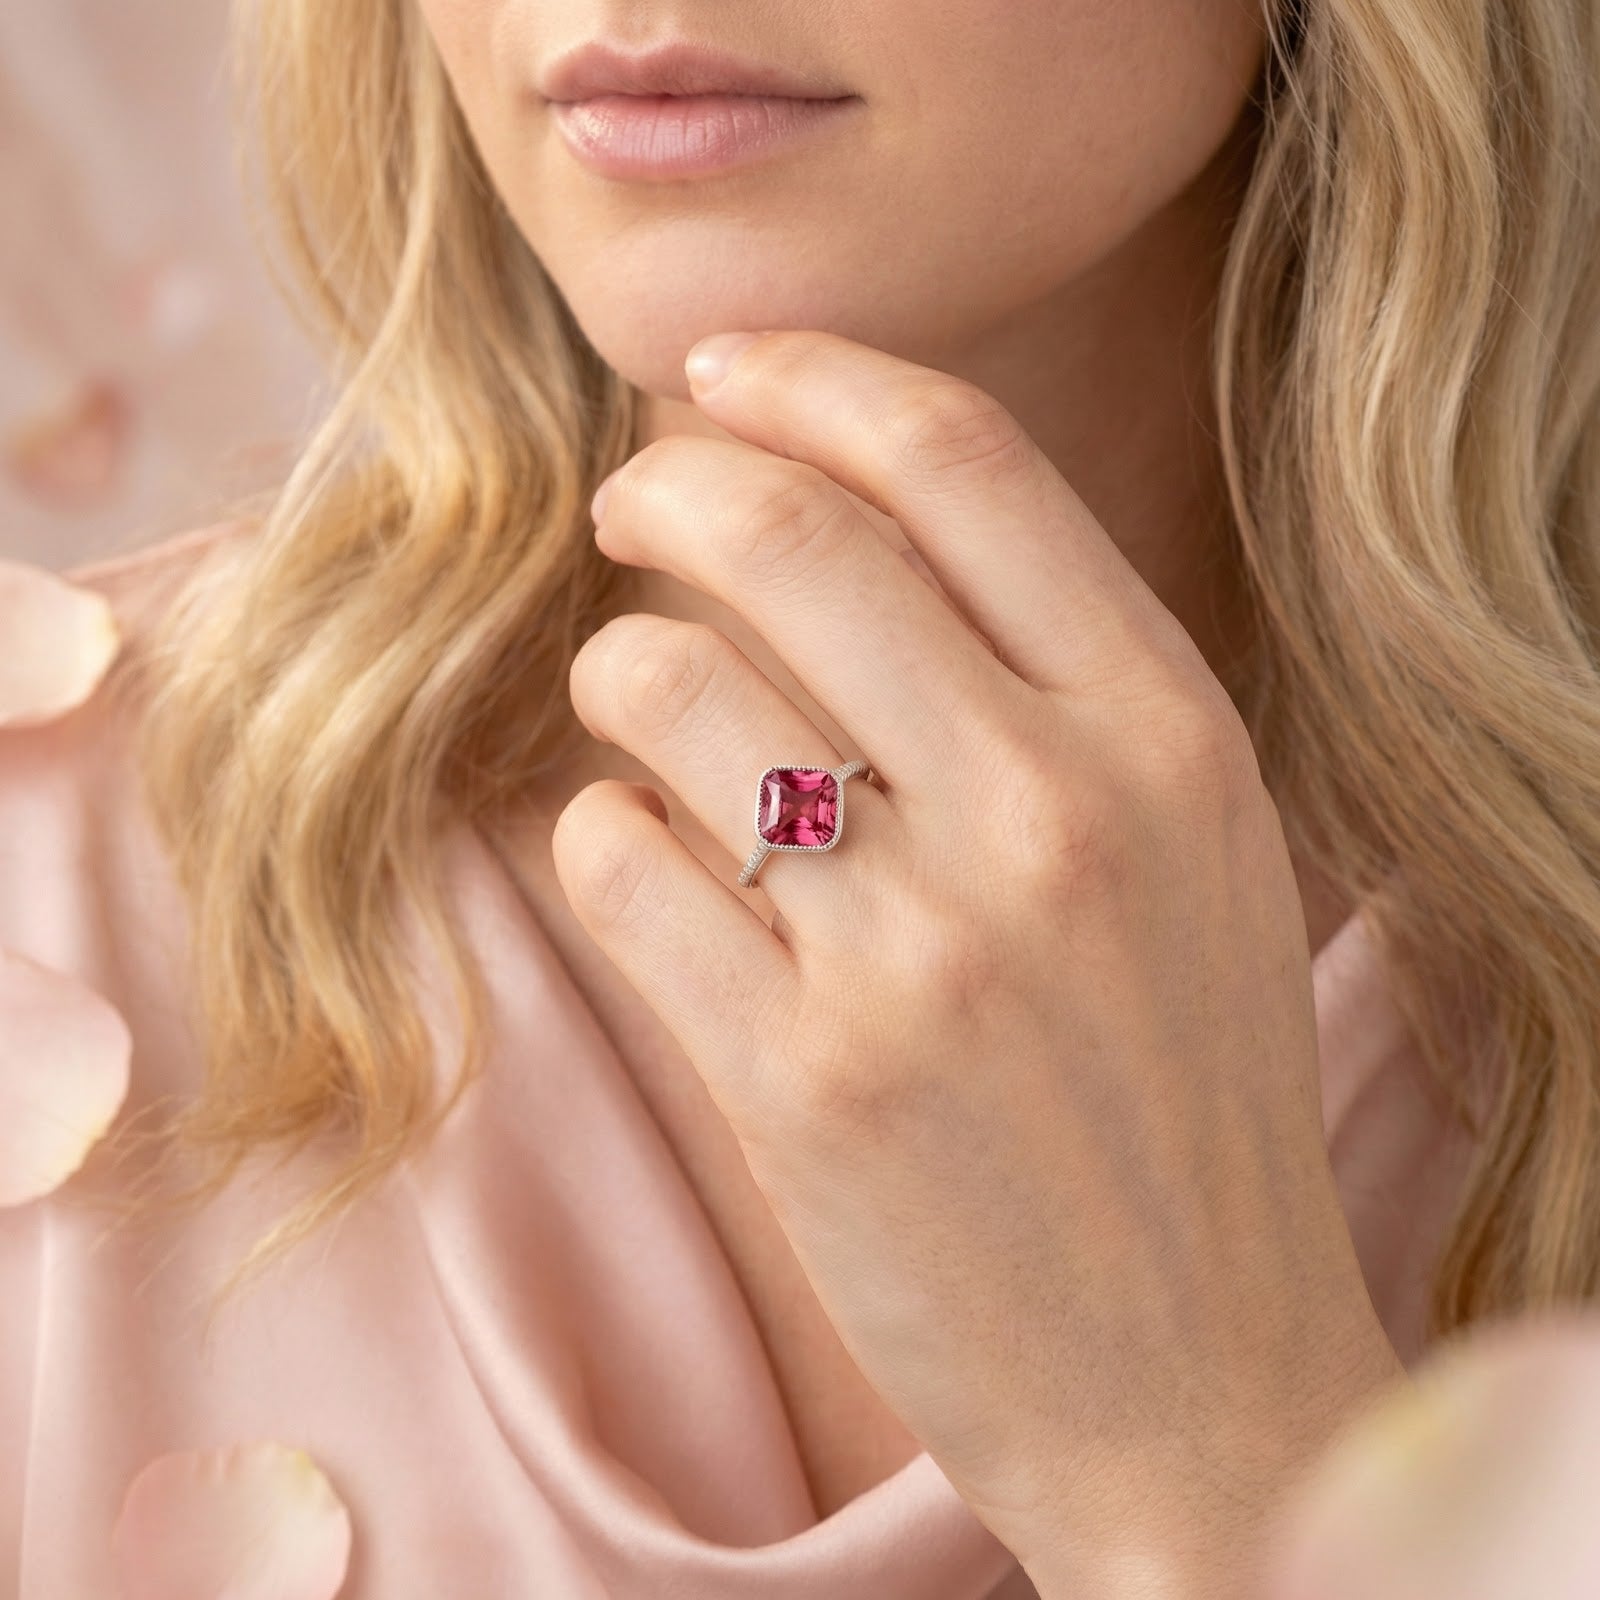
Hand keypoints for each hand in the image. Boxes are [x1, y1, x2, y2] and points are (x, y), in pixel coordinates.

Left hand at [551, 329, 1405, 1596]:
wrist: (1195, 1373)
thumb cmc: (1179, 1090)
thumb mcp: (1187, 847)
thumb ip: (1049, 676)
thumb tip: (835, 515)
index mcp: (1166, 733)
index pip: (959, 460)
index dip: (813, 376)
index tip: (721, 370)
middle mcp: (1053, 816)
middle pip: (786, 535)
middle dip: (663, 489)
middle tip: (622, 509)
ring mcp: (921, 954)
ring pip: (666, 689)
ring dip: (616, 673)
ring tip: (639, 710)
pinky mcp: (800, 1084)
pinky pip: (616, 863)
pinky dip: (600, 837)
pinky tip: (645, 866)